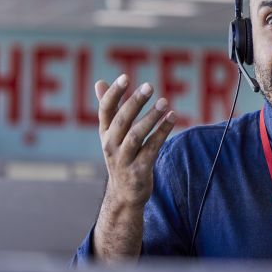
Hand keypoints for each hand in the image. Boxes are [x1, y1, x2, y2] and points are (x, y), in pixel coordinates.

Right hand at [96, 74, 176, 206]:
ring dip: (151, 117)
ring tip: (165, 102)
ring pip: (136, 135)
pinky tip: (173, 118)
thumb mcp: (111, 134)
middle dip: (135, 102)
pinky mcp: (139, 170)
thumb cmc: (120, 156)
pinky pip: (152, 148)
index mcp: (105, 133)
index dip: (114, 93)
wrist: (124, 194)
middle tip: (149, 86)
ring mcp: (124, 159)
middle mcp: (111, 145)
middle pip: (122, 120)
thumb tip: (99, 82)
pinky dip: (162, 132)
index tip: (125, 77)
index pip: (105, 110)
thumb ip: (109, 108)